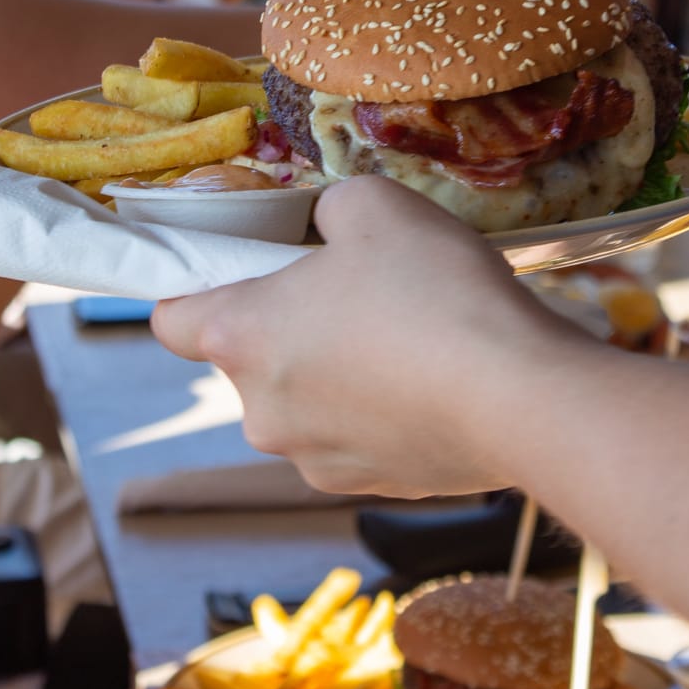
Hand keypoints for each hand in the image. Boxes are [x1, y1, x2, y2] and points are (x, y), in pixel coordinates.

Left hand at [151, 175, 554, 495]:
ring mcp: (310, 457)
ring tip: (408, 340)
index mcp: (242, 336)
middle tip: (357, 291)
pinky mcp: (364, 485)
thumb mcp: (376, 204)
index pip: (171, 317)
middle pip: (250, 358)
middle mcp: (259, 410)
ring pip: (304, 402)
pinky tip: (430, 384)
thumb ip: (329, 209)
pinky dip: (378, 413)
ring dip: (337, 372)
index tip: (247, 268)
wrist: (518, 398)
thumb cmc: (436, 292)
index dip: (198, 285)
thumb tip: (327, 229)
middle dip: (292, 324)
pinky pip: (352, 437)